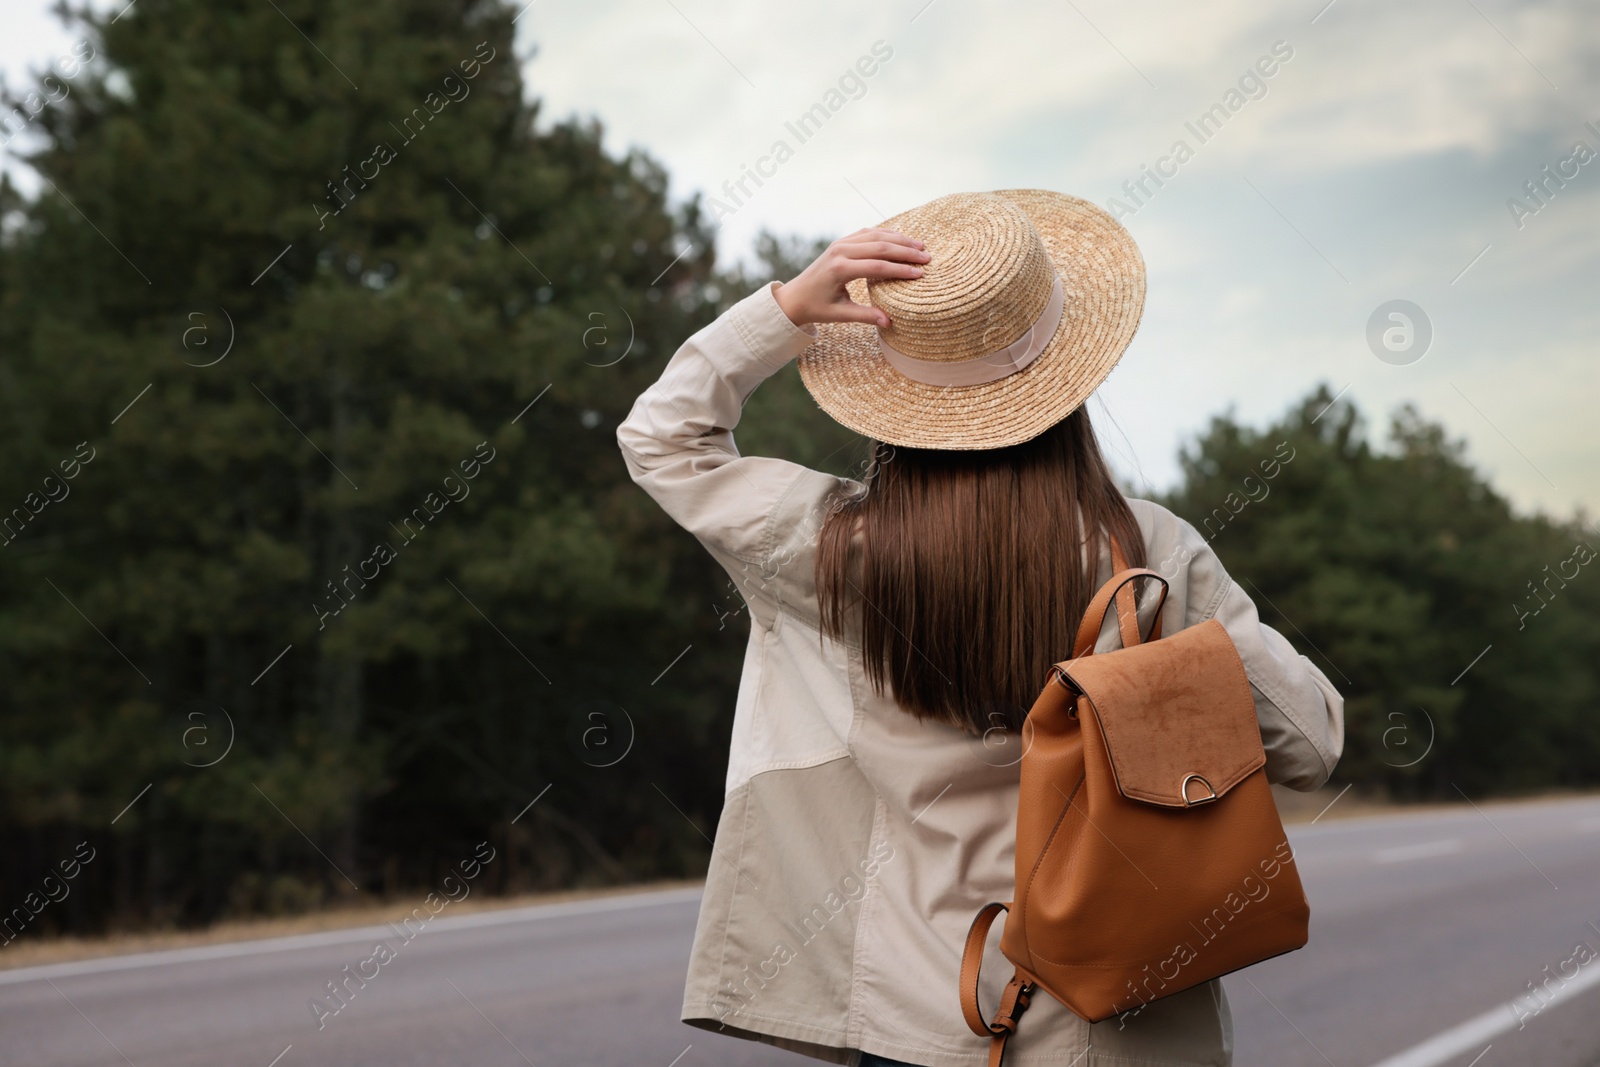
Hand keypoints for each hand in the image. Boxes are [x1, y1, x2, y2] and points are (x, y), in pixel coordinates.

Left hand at [773, 227, 928, 329]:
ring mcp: (840, 243)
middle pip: (880, 247)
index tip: (920, 274)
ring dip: (899, 240)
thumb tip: (890, 323)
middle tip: (926, 258)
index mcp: (839, 269)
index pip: (877, 267)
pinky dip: (886, 234)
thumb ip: (866, 316)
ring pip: (876, 236)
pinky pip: (868, 233)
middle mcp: (840, 251)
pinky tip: (902, 239)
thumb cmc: (817, 308)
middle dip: (905, 252)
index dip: (900, 270)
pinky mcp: (842, 241)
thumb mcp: (840, 315)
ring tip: (920, 247)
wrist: (794, 296)